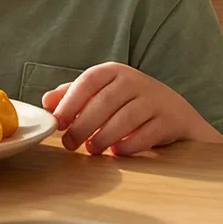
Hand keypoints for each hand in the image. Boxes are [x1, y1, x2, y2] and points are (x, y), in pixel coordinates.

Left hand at [42, 62, 219, 155]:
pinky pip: (147, 134)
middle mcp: (135, 81)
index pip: (88, 81)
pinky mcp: (169, 119)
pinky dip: (129, 145)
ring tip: (92, 150)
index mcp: (114, 71)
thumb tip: (46, 102)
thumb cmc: (129, 103)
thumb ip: (73, 95)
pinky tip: (117, 152)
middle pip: (104, 102)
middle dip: (83, 125)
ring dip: (104, 137)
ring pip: (125, 118)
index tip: (58, 123)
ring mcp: (155, 99)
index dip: (70, 102)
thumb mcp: (102, 93)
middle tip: (70, 144)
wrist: (175, 112)